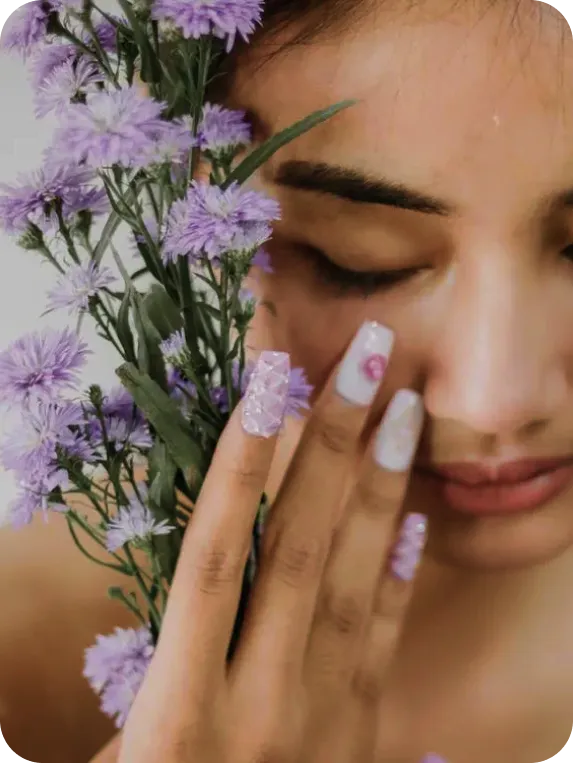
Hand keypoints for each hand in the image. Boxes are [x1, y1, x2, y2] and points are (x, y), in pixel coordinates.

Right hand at [118, 321, 428, 762]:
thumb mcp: (123, 755)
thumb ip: (156, 663)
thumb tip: (187, 572)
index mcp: (177, 708)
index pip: (212, 553)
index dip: (239, 461)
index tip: (265, 379)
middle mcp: (256, 702)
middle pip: (298, 545)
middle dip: (332, 440)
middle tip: (366, 355)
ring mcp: (321, 720)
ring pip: (353, 580)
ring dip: (378, 487)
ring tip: (401, 408)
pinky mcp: (360, 739)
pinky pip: (385, 643)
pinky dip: (400, 574)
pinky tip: (412, 514)